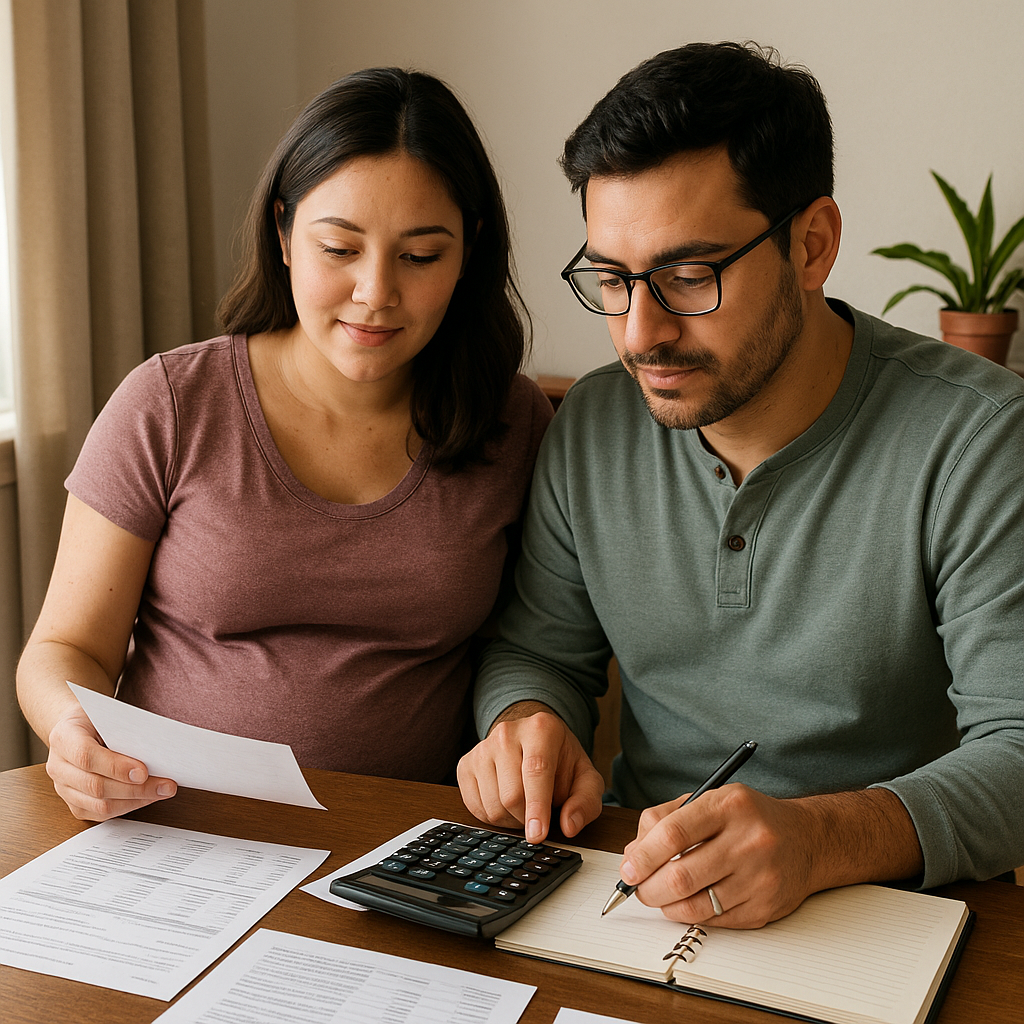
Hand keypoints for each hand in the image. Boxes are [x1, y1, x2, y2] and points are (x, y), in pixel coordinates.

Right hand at [46, 704, 176, 820]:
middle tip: (166, 785)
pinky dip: (129, 807)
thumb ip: (124, 730)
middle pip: (96, 786)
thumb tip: (156, 751)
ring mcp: (63, 788)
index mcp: (64, 737)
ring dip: (137, 801)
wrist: (77, 729)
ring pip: (100, 805)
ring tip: (162, 792)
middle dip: (136, 789)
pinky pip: (101, 814)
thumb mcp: (108, 713)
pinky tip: (148, 797)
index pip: (86, 756)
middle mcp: (58, 766)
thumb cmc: (96, 719)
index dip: (116, 766)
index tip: (144, 771)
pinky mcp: (74, 803)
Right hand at [457, 704, 604, 842]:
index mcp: (541, 728)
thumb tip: (569, 826)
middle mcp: (507, 732)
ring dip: (511, 819)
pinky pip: (474, 807)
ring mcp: (482, 747)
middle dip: (528, 817)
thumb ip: (585, 802)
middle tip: (540, 812)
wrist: (533, 741)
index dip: (537, 807)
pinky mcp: (466, 764)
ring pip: (492, 805)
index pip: (536, 770)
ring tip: (525, 804)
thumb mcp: (585, 778)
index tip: (537, 835)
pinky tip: (507, 804)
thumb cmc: (561, 760)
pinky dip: (493, 817)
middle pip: (511, 795)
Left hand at [621, 784, 816, 928]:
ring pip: (695, 904)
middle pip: (681, 875)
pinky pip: (715, 921)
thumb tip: (631, 854)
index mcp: (729, 805)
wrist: (807, 839)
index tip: (627, 868)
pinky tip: (687, 902)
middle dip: (648, 888)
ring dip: (666, 905)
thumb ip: (664, 820)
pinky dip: (691, 915)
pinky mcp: (766, 907)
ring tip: (660, 896)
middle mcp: (748, 840)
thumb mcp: (708, 800)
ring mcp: (760, 877)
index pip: (673, 833)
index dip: (643, 856)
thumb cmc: (747, 818)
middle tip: (638, 888)